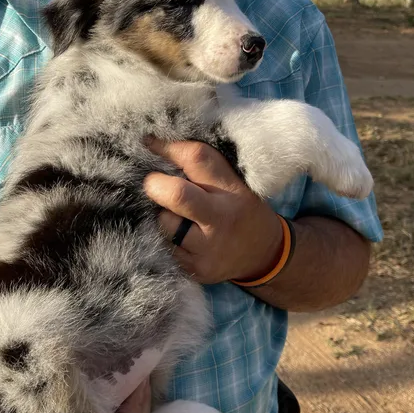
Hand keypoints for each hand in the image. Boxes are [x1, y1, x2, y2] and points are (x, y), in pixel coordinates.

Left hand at [143, 139, 283, 284]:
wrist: (264, 255)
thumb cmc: (240, 209)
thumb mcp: (235, 183)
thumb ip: (203, 169)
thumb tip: (156, 147)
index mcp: (233, 190)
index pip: (197, 158)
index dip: (168, 147)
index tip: (149, 142)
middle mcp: (222, 220)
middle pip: (177, 195)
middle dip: (155, 185)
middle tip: (152, 184)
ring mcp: (208, 249)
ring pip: (164, 224)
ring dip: (161, 215)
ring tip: (175, 215)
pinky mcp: (197, 270)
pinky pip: (165, 247)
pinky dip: (165, 237)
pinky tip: (179, 236)